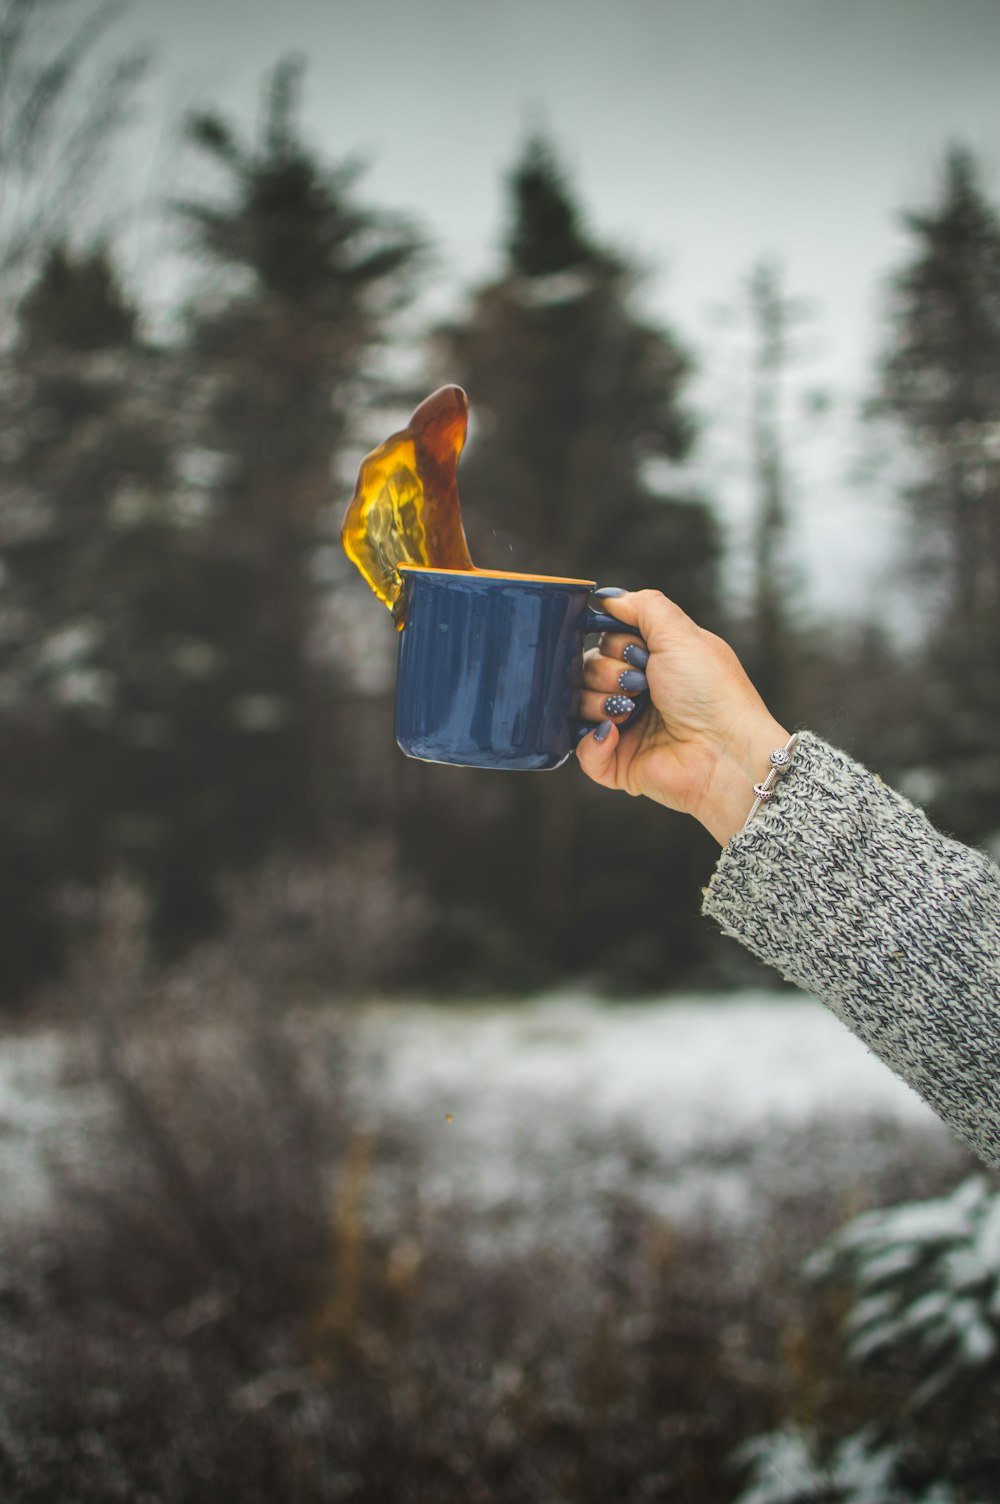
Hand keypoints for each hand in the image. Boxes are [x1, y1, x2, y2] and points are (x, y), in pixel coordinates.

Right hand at [576, 590, 789, 845]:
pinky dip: (592, 740)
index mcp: (655, 663)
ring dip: (599, 703)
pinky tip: (614, 733)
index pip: (607, 641)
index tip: (634, 649)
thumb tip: (608, 597)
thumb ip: (645, 606)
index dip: (613, 642)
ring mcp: (625, 728)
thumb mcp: (682, 635)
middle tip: (638, 683)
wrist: (724, 750)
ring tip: (630, 711)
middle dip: (606, 673)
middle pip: (587, 670)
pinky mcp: (617, 763)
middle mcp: (638, 693)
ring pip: (578, 705)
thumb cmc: (712, 692)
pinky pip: (580, 749)